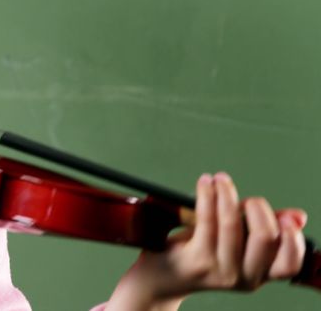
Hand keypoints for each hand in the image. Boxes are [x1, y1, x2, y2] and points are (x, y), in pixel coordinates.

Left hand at [108, 172, 306, 309]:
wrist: (161, 277)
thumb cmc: (200, 253)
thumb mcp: (236, 244)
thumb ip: (263, 230)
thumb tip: (298, 216)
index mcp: (259, 275)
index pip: (289, 264)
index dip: (293, 238)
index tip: (285, 217)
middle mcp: (243, 278)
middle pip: (266, 237)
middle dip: (258, 207)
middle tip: (246, 198)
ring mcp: (219, 270)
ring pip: (233, 224)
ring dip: (227, 193)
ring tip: (219, 179)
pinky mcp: (196, 259)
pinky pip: (206, 219)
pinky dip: (208, 194)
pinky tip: (205, 182)